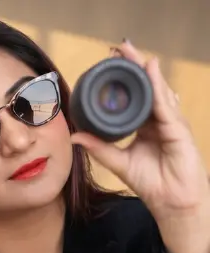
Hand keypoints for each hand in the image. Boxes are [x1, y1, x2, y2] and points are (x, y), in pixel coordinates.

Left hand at [70, 39, 209, 252]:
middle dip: (134, 67)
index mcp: (146, 124)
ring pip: (157, 91)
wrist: (171, 201)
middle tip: (119, 49)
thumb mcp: (118, 161)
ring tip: (132, 53)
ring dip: (144, 70)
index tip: (110, 63)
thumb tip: (76, 136)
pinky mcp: (178, 129)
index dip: (125, 79)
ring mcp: (170, 122)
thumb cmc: (151, 182)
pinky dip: (157, 87)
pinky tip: (150, 72)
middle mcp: (158, 119)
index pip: (135, 96)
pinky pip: (164, 105)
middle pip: (147, 88)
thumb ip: (99, 148)